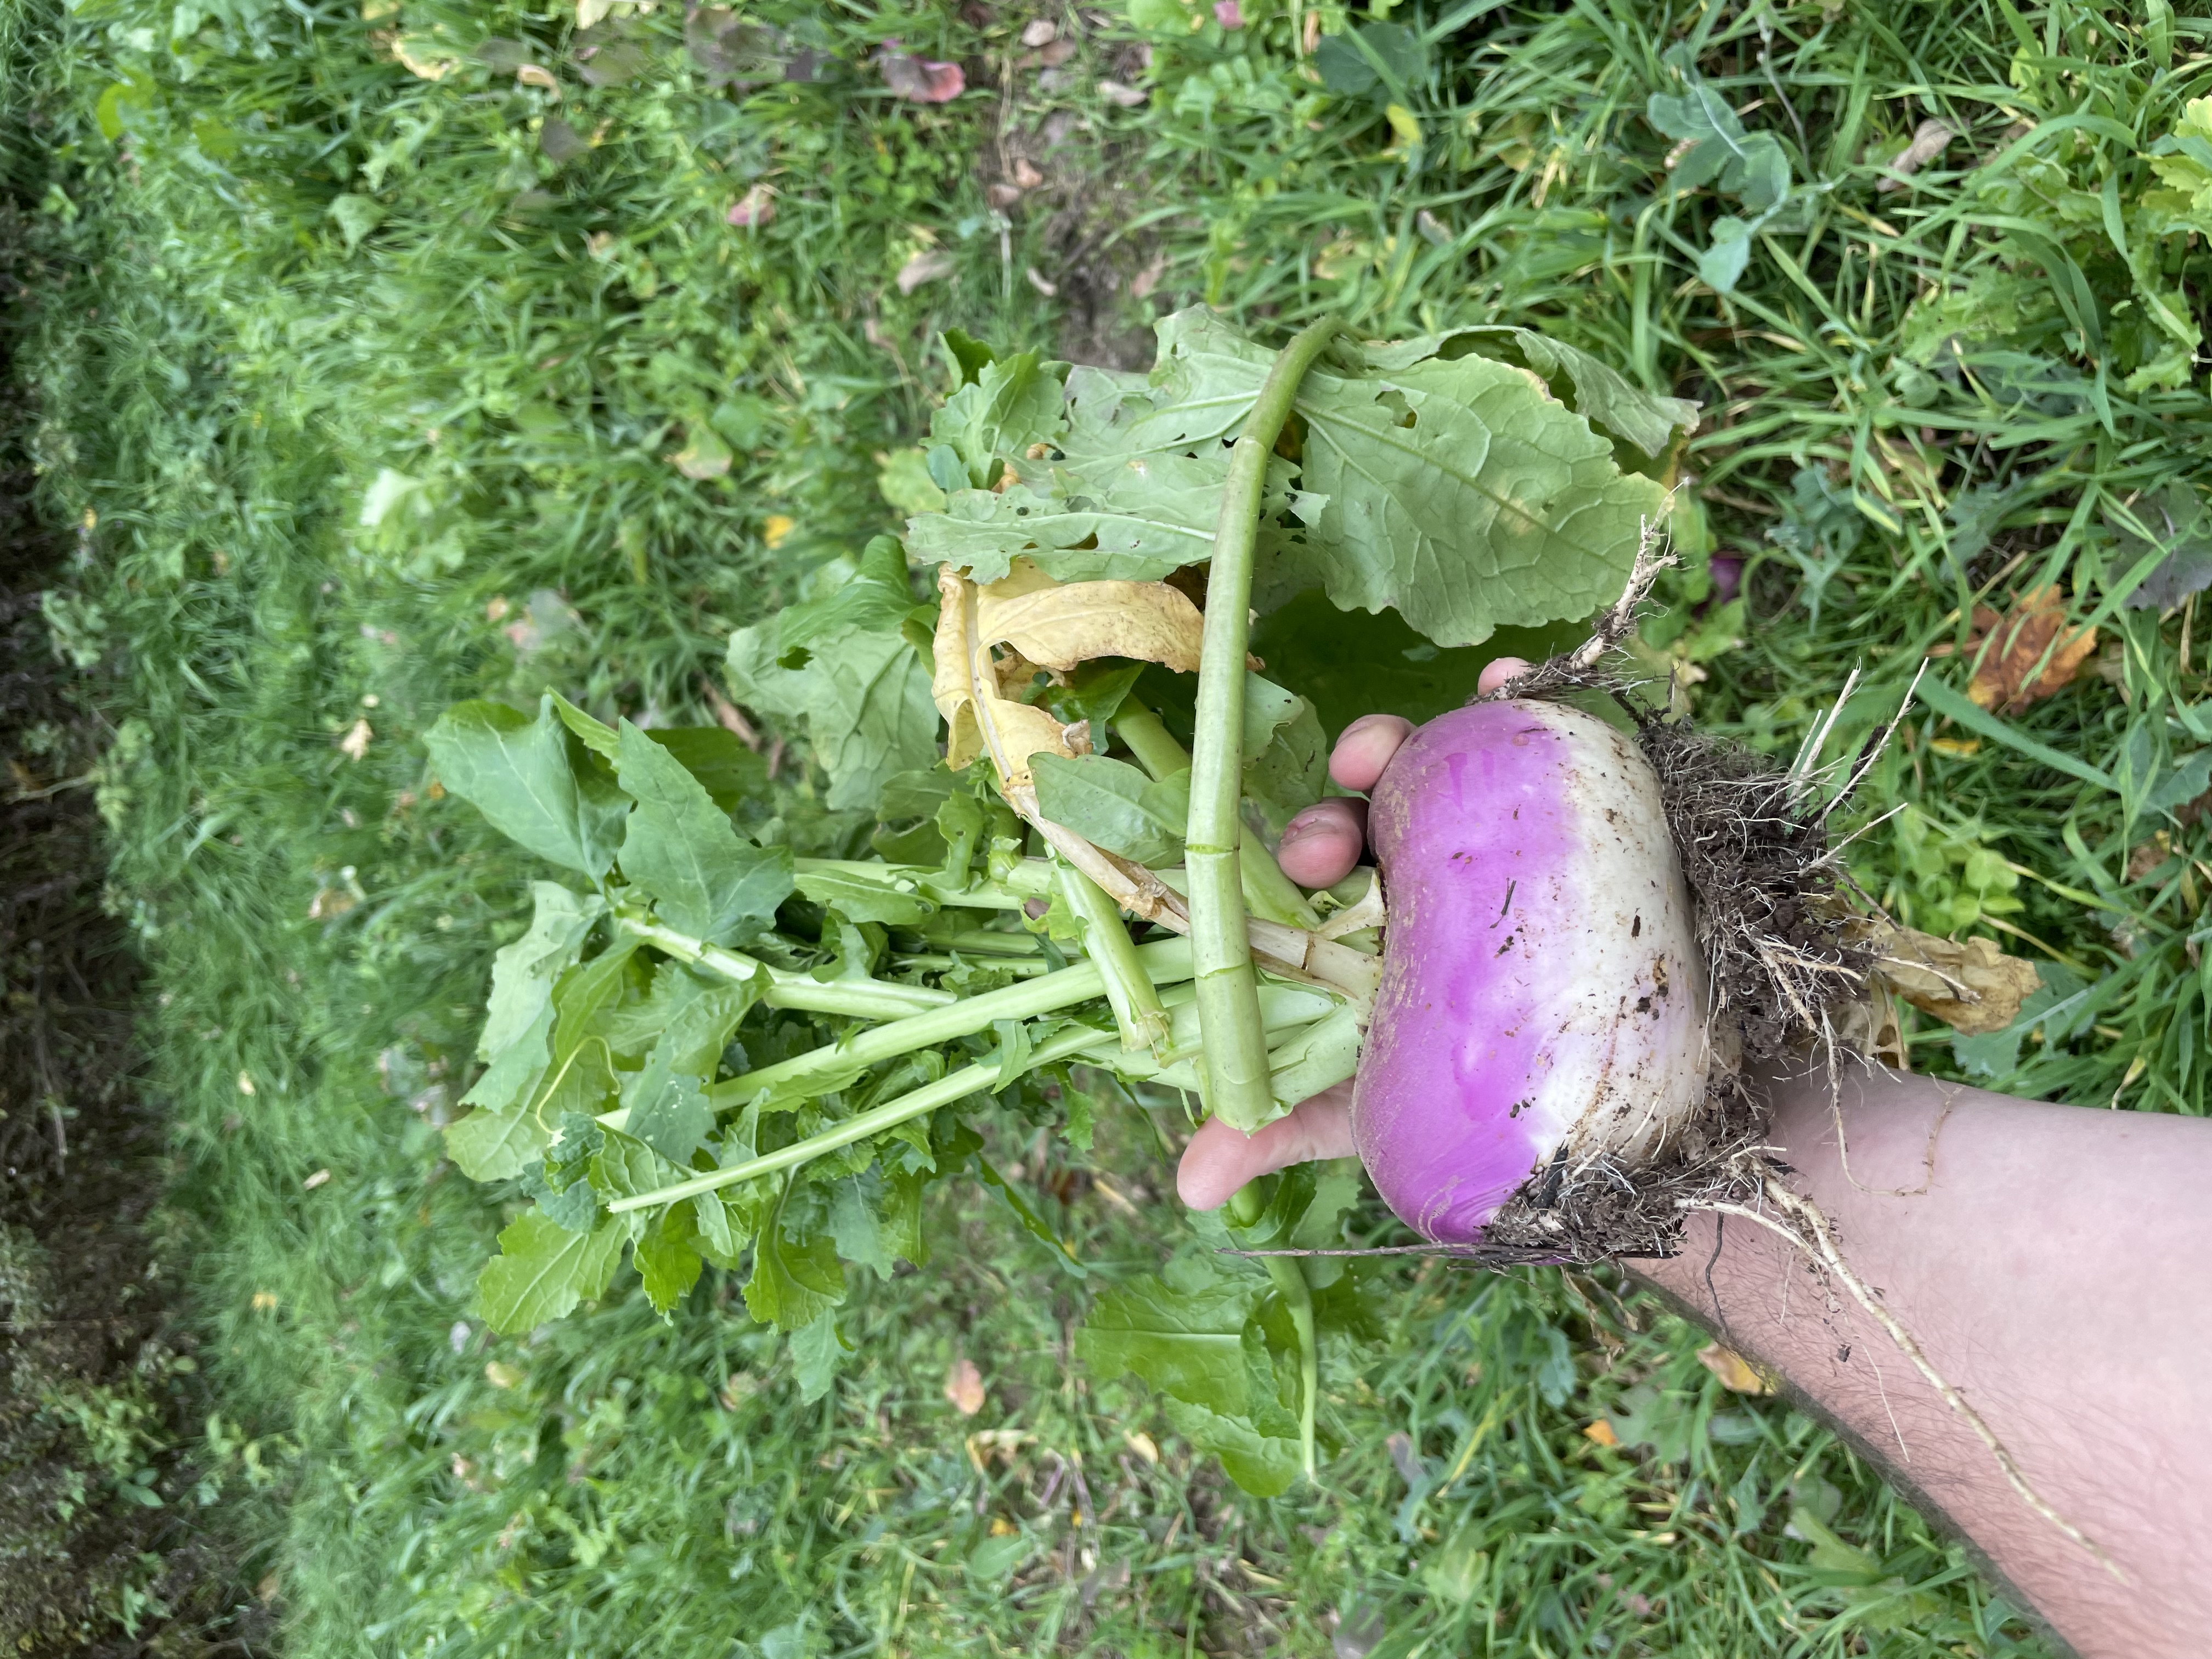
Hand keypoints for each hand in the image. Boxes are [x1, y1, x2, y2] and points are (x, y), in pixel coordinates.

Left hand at [1174, 658, 1529, 1207]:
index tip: (1308, 858)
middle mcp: (1429, 871)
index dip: (1310, 848)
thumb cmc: (1487, 1105)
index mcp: (1372, 923)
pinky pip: (1546, 742)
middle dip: (1355, 798)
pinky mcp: (1578, 816)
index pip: (1325, 868)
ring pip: (1448, 762)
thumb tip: (1188, 1186)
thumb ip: (1286, 1129)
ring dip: (1427, 731)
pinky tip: (1513, 679)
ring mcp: (1501, 838)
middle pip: (1376, 809)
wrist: (1638, 1117)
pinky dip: (1525, 700)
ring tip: (1430, 727)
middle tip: (1354, 816)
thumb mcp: (1378, 1119)